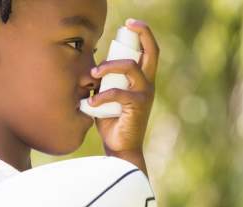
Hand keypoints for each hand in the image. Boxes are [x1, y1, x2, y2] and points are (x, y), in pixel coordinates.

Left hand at [90, 19, 159, 166]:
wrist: (120, 148)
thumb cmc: (112, 122)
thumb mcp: (107, 96)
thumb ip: (103, 82)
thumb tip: (91, 69)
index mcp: (142, 80)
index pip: (149, 52)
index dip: (144, 34)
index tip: (131, 23)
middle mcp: (148, 84)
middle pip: (152, 52)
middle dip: (143, 34)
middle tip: (128, 25)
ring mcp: (144, 94)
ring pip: (130, 67)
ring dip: (109, 66)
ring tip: (93, 73)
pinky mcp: (136, 106)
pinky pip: (117, 93)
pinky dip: (100, 97)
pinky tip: (90, 104)